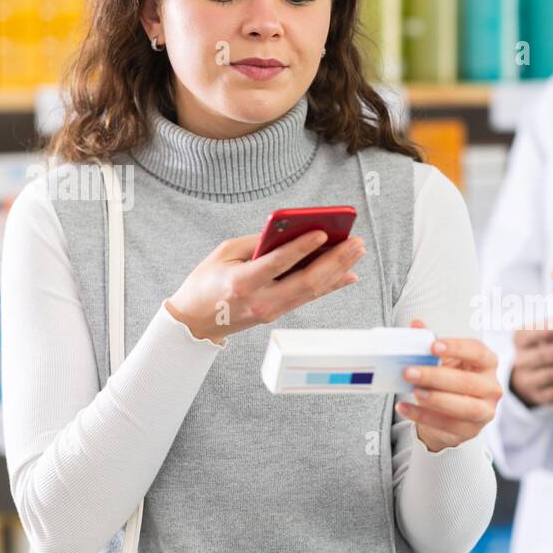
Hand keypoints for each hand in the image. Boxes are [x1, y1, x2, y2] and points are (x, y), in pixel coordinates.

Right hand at [164, 230, 365, 342]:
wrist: (195, 322)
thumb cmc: (206, 282)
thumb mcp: (224, 254)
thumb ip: (257, 243)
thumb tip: (292, 230)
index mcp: (242, 282)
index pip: (278, 263)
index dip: (302, 248)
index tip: (323, 233)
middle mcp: (261, 300)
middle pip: (306, 280)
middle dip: (335, 260)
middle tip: (356, 242)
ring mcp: (272, 310)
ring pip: (313, 290)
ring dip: (339, 269)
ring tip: (357, 251)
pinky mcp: (278, 314)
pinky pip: (309, 297)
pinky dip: (330, 285)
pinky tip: (348, 273)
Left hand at [396, 319, 502, 452]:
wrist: (449, 413)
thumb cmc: (448, 380)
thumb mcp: (441, 360)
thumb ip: (428, 342)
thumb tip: (415, 325)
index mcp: (487, 363)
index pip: (477, 351)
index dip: (456, 347)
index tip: (433, 346)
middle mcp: (492, 387)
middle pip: (468, 382)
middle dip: (437, 376)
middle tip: (409, 372)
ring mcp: (485, 411)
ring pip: (466, 407)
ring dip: (436, 399)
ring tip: (413, 392)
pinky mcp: (471, 431)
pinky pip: (448, 425)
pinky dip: (424, 417)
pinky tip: (405, 408)